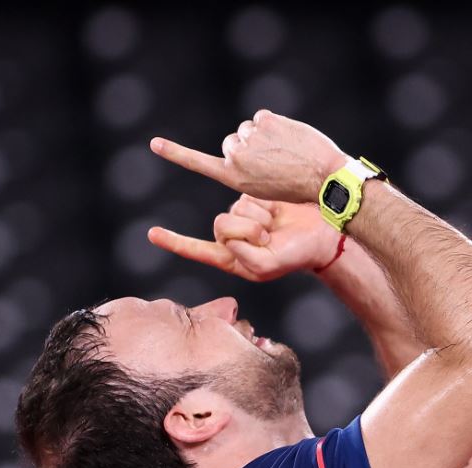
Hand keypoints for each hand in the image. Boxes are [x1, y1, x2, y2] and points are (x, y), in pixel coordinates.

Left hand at [148, 195, 340, 281]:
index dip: (175, 242)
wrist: (319, 233)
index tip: (152, 234)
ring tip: (275, 227)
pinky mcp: (253, 198)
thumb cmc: (295, 256)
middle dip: (247, 231)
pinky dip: (263, 206)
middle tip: (268, 239)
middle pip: (220, 226)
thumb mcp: (265, 266)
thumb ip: (241, 255)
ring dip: (258, 219)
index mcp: (230, 257)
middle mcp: (232, 236)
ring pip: (235, 210)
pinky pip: (246, 197)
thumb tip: (226, 235)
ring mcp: (242, 216)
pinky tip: (276, 212)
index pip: (197, 250)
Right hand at [149, 110, 347, 202]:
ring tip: (284, 153)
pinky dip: (275, 125)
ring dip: (264, 136)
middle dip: (249, 146)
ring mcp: (249, 138)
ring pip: (249, 129)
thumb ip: (249, 167)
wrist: (323, 178)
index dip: (176, 153)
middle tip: (272, 161)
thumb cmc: (298, 189)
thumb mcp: (266, 188)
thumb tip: (241, 143)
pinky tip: (288, 139)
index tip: (154, 143)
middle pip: (233, 141)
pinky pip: (263, 117)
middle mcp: (236, 157)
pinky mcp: (264, 121)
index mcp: (234, 178)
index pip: (198, 163)